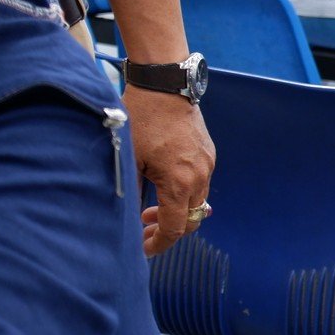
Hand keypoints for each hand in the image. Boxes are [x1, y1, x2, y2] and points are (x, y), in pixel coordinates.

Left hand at [122, 85, 215, 254]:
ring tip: (148, 210)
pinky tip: (162, 188)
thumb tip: (126, 217)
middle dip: (167, 230)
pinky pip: (199, 184)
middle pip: (190, 220)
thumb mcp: (129, 157)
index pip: (175, 227)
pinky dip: (183, 194)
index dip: (158, 243)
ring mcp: (207, 164)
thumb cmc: (141, 118)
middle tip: (143, 229)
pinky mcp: (208, 153)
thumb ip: (131, 189)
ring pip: (196, 203)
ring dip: (175, 211)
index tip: (143, 249)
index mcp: (180, 181)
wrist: (164, 85)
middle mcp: (200, 176)